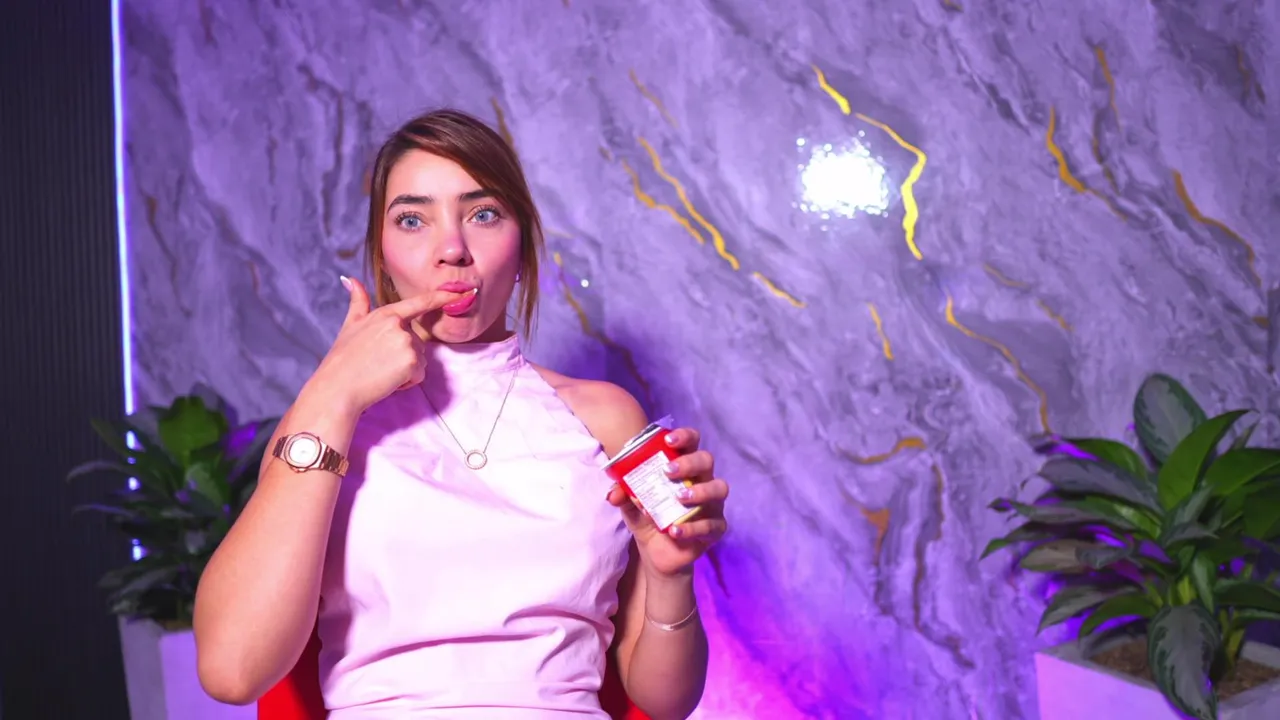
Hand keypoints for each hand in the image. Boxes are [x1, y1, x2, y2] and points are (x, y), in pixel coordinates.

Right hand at [308, 276, 462, 414]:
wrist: (337, 388)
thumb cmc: (342, 359)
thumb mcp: (350, 325)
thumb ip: (358, 302)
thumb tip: (350, 279)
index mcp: (386, 314)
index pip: (420, 303)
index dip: (443, 297)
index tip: (463, 291)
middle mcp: (398, 325)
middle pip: (418, 342)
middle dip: (404, 356)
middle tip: (378, 363)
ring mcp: (406, 342)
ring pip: (420, 360)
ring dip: (405, 370)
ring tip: (380, 372)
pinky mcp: (411, 362)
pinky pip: (419, 375)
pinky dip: (406, 382)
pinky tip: (387, 381)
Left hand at [606, 427, 729, 578]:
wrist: (656, 554)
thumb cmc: (648, 518)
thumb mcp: (631, 506)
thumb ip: (623, 495)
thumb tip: (614, 492)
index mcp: (683, 469)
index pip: (691, 443)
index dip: (684, 436)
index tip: (668, 440)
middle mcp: (701, 481)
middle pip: (706, 461)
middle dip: (689, 462)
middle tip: (667, 471)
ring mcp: (711, 504)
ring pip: (719, 488)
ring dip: (700, 492)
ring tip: (679, 498)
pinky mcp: (714, 529)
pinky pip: (712, 525)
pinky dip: (693, 527)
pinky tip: (674, 531)